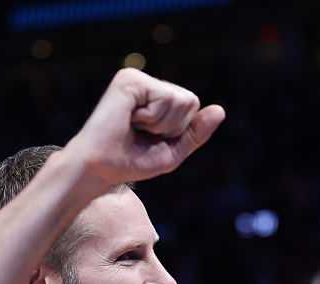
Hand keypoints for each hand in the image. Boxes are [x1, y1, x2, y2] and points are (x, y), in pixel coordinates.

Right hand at [66, 68, 225, 191]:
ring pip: (180, 100)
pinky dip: (152, 118)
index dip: (177, 131)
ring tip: (133, 127)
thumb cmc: (129, 163)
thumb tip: (220, 110)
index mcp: (156, 97)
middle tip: (141, 134)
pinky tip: (129, 119)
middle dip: (172, 127)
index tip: (149, 139)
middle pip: (190, 101)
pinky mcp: (129, 79)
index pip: (192, 106)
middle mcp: (147, 84)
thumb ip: (196, 133)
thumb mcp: (172, 152)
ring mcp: (137, 79)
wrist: (99, 169)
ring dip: (161, 124)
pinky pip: (165, 98)